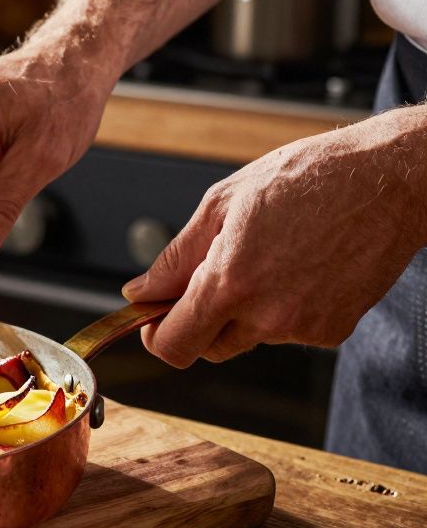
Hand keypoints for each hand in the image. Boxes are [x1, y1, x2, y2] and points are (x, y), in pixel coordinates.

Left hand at [123, 106, 426, 366]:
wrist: (388, 180)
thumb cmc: (307, 179)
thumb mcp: (222, 204)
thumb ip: (175, 258)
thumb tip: (140, 292)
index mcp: (230, 283)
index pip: (174, 345)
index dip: (156, 335)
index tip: (153, 318)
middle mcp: (267, 316)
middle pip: (208, 348)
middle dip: (199, 321)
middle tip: (212, 276)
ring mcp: (303, 328)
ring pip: (249, 337)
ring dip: (244, 311)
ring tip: (269, 257)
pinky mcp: (332, 332)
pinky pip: (288, 332)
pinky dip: (283, 309)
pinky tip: (299, 268)